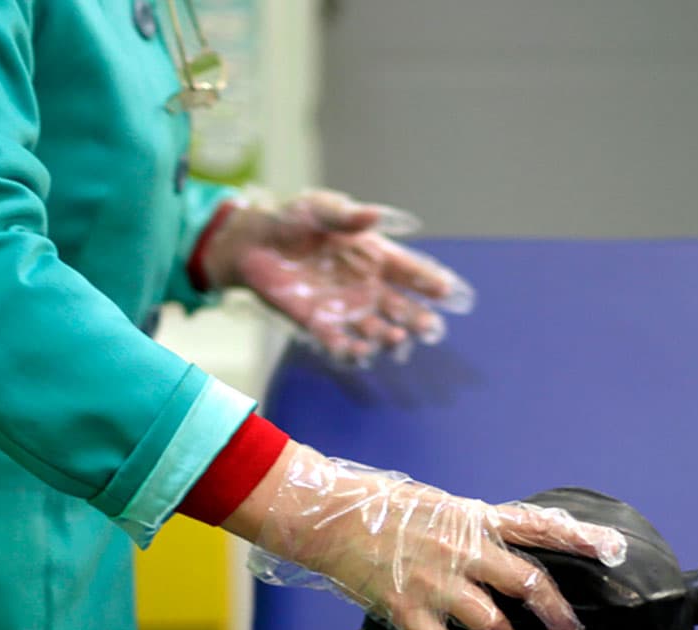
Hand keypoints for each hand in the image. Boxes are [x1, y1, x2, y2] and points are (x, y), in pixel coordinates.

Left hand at [199, 190, 470, 367]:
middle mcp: (364, 284)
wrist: (251, 243)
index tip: (446, 290)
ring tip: (397, 338)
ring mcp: (344, 306)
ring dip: (389, 336)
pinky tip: (361, 351)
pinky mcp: (318, 323)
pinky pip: (340, 342)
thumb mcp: (316, 209)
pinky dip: (351, 350)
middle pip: (400, 305)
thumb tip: (373, 215)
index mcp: (371, 253)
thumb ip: (344, 216)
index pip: (407, 269)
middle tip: (430, 327)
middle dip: (417, 317)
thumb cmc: (289, 219)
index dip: (428, 280)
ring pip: (376, 328)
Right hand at [222, 442, 627, 629]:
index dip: (581, 539)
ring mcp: (435, 581)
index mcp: (475, 519)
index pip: (540, 526)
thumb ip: (478, 531)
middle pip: (528, 584)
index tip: (616, 552)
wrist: (328, 515)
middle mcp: (463, 549)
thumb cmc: (386, 510)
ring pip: (493, 624)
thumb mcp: (443, 507)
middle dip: (558, 618)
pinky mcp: (405, 608)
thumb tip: (512, 554)